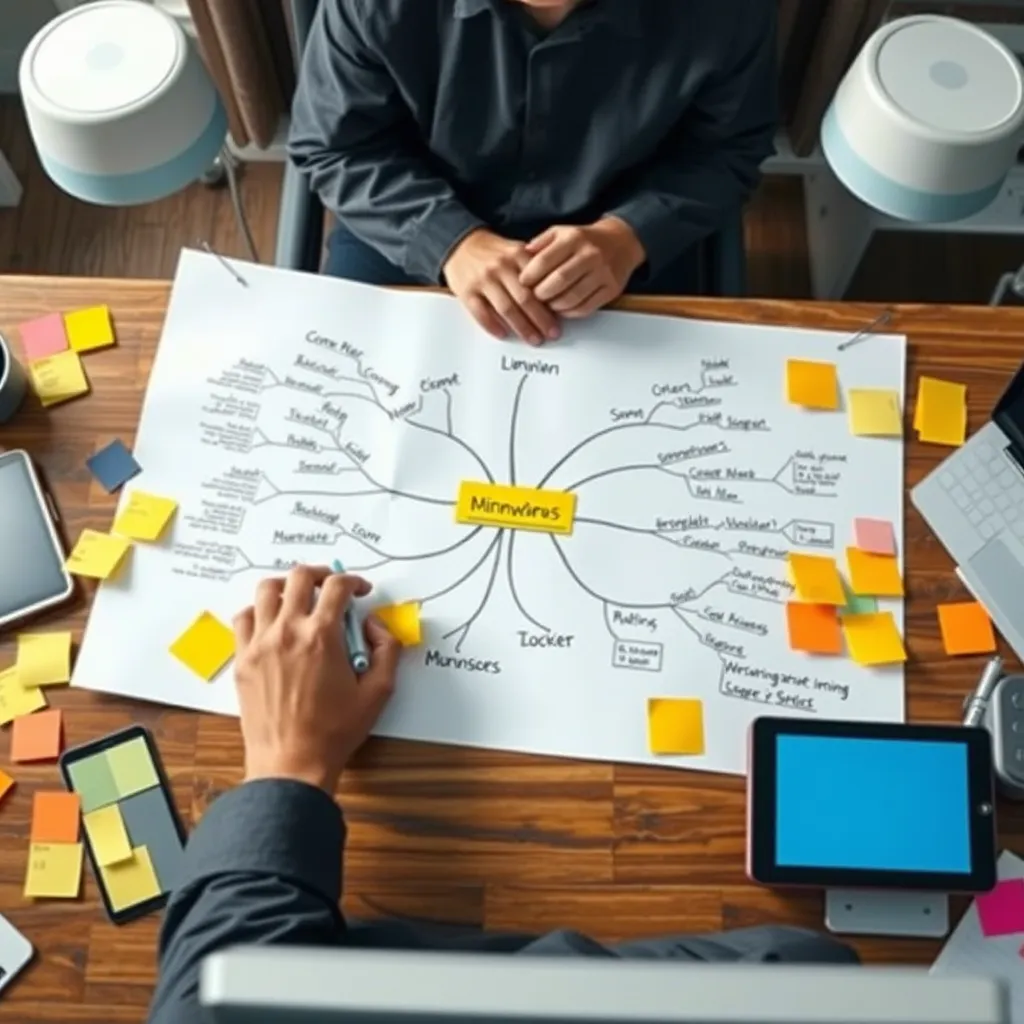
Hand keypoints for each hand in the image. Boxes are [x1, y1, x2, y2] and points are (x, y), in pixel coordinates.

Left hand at [233, 565, 400, 792]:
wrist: (292, 763)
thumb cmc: (333, 732)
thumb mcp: (378, 692)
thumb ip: (387, 650)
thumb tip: (375, 626)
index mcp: (322, 637)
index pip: (338, 586)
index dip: (354, 581)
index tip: (360, 590)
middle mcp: (288, 632)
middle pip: (300, 577)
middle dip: (321, 573)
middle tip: (330, 584)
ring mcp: (260, 644)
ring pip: (266, 590)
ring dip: (286, 585)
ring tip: (298, 595)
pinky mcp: (243, 659)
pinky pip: (244, 618)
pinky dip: (258, 610)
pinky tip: (271, 621)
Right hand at [444, 228, 560, 344]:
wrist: (460, 244)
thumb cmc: (493, 253)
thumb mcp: (515, 250)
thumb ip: (533, 266)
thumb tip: (556, 291)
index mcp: (516, 255)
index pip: (538, 283)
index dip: (551, 304)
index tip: (560, 319)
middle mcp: (500, 267)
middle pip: (524, 299)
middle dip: (540, 320)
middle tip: (551, 334)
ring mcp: (482, 280)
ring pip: (506, 308)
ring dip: (522, 327)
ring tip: (534, 339)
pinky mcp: (466, 292)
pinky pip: (481, 313)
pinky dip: (493, 326)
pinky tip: (504, 335)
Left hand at [519, 217, 645, 318]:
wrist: (621, 242)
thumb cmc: (585, 240)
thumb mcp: (561, 232)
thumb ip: (541, 243)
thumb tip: (522, 256)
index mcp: (574, 238)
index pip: (544, 260)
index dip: (529, 275)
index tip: (522, 282)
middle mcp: (590, 255)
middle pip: (558, 281)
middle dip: (540, 293)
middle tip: (533, 297)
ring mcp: (603, 273)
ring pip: (571, 298)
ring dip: (554, 306)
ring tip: (547, 303)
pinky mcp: (611, 289)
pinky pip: (585, 308)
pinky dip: (569, 313)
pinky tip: (562, 309)